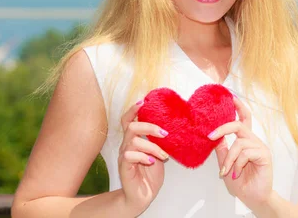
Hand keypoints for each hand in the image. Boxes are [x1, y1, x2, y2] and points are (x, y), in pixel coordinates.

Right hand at [117, 100, 169, 215]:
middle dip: (149, 126)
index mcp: (134, 139)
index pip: (128, 120)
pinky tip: (152, 161)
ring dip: (152, 146)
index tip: (144, 102)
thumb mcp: (159, 151)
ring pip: (133, 141)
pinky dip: (143, 156)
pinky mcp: (124, 167)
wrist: (143, 195)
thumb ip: (160, 140)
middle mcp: (126, 145)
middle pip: (131, 126)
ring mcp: (124, 156)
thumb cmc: (150, 173)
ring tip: (164, 155)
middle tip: (165, 133)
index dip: (133, 109)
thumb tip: (173, 126)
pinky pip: (129, 155)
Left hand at [211, 97, 273, 210]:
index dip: (238, 107)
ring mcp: (260, 147)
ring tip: (227, 172)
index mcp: (245, 141)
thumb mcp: (225, 163)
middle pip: (239, 125)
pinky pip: (246, 153)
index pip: (243, 119)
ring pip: (239, 143)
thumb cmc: (241, 183)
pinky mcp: (264, 155)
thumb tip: (214, 135)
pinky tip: (237, 173)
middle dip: (223, 127)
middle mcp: (253, 141)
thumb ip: (222, 149)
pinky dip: (237, 164)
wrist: (253, 198)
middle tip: (210, 135)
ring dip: (229, 159)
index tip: (231, 97)